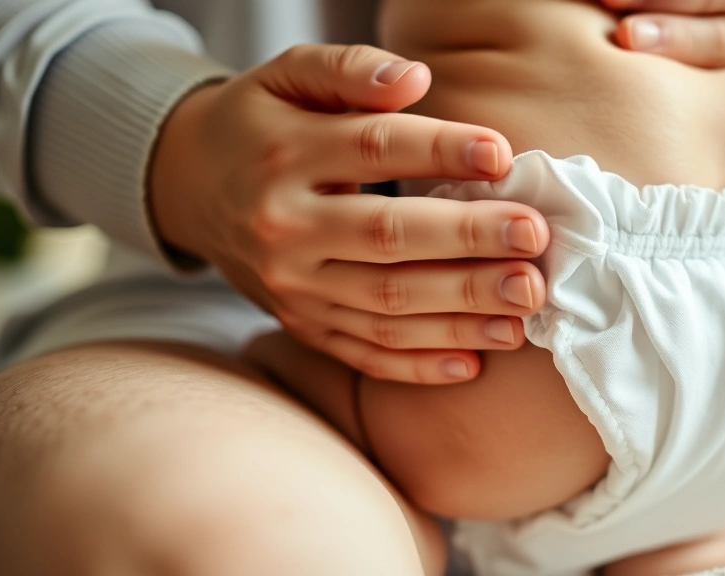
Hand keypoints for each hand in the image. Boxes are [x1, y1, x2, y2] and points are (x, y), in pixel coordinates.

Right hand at [150, 44, 550, 383]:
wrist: (191, 187)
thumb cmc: (259, 125)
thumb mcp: (287, 76)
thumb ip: (348, 70)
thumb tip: (416, 79)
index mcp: (284, 155)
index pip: (373, 149)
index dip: (440, 150)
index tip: (502, 154)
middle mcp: (286, 228)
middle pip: (387, 238)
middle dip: (468, 242)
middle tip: (533, 239)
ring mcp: (293, 287)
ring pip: (385, 307)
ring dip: (460, 312)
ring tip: (525, 306)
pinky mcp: (302, 324)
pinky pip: (362, 353)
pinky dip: (417, 364)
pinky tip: (472, 363)